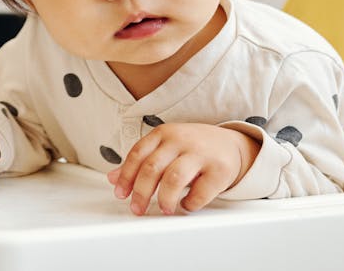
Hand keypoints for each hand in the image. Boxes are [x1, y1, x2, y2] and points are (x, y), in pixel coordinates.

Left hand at [106, 123, 259, 215]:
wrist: (231, 144)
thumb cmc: (192, 148)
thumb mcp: (165, 148)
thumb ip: (140, 161)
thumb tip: (112, 178)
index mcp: (163, 134)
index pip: (138, 154)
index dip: (126, 176)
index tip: (121, 194)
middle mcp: (181, 140)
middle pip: (152, 168)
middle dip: (141, 192)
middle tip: (137, 209)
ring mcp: (201, 154)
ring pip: (174, 178)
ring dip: (164, 198)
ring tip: (163, 208)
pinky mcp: (220, 170)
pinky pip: (200, 192)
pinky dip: (190, 203)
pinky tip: (186, 205)